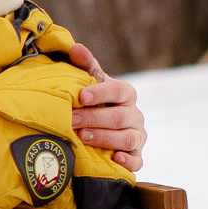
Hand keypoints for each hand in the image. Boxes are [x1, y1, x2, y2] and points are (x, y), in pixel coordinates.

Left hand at [66, 43, 145, 171]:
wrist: (100, 127)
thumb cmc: (94, 101)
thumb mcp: (90, 82)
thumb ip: (85, 66)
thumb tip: (75, 48)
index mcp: (125, 93)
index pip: (119, 90)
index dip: (101, 93)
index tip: (81, 96)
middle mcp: (135, 115)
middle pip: (118, 117)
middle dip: (93, 119)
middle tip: (70, 120)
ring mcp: (137, 136)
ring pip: (127, 138)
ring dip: (104, 138)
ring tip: (82, 137)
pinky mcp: (136, 156)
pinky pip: (137, 161)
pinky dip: (127, 161)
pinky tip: (114, 159)